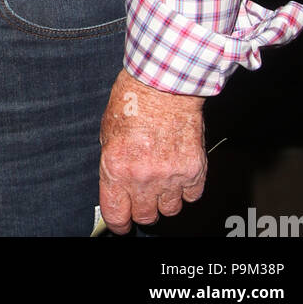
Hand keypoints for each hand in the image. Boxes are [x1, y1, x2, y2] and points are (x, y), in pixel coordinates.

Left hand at [98, 68, 206, 233]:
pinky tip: (178, 169)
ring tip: (161, 176)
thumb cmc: (133, 100)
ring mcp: (171, 175)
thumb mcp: (107, 132)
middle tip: (142, 193)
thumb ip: (113, 164)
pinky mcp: (194, 170)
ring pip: (170, 210)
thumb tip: (117, 187)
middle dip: (142, 207)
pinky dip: (186, 188)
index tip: (121, 219)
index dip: (119, 221)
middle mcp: (144, 177)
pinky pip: (191, 196)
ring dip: (165, 198)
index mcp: (117, 168)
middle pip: (145, 216)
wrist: (164, 82)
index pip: (117, 215)